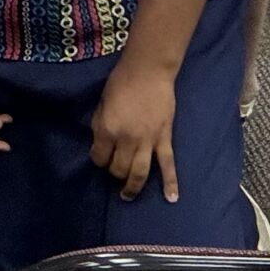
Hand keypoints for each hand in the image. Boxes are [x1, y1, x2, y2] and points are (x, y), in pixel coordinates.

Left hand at [91, 55, 179, 201]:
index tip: (100, 156)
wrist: (148, 72)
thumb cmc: (120, 83)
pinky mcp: (164, 139)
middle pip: (119, 169)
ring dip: (133, 187)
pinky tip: (171, 198)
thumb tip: (101, 143)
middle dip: (114, 172)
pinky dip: (170, 183)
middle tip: (114, 170)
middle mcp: (127, 140)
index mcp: (107, 130)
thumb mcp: (101, 104)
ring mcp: (147, 141)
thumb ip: (100, 126)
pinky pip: (167, 165)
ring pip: (140, 173)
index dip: (98, 159)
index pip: (99, 157)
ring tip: (127, 196)